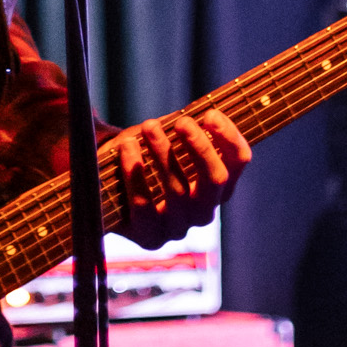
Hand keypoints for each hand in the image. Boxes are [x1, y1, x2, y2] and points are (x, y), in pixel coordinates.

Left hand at [116, 109, 250, 249]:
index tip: (209, 114)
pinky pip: (145, 206)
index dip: (229, 136)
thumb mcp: (167, 143)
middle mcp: (203, 211)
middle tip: (181, 122)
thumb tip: (202, 109)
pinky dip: (135, 175)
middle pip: (216, 179)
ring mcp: (178, 228)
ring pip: (178, 190)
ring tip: (148, 127)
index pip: (238, 160)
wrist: (107, 194)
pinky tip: (128, 149)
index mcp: (217, 187)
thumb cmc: (143, 160)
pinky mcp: (150, 237)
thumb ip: (185, 131)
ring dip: (163, 153)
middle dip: (200, 147)